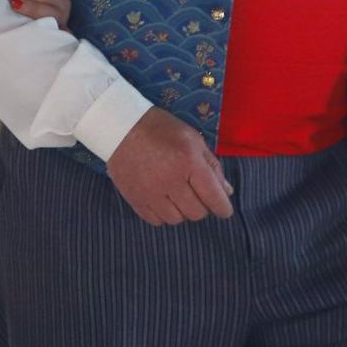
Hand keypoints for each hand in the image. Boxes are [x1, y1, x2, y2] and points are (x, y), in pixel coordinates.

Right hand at [105, 107, 234, 225]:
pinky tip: (160, 199)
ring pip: (176, 219)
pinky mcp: (134, 198)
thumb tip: (226, 192)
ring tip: (175, 194)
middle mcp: (170, 180)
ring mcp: (150, 191)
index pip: (215, 199)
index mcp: (189, 162)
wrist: (120, 126)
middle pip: (197, 213)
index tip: (221, 207)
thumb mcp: (193, 139)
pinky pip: (156, 220)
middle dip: (201, 206)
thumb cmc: (161, 129)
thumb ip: (212, 166)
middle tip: (194, 192)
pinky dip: (162, 214)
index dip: (223, 208)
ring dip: (180, 210)